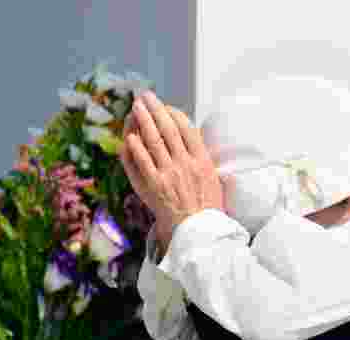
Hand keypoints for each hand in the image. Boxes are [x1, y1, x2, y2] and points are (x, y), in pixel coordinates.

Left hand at [120, 91, 224, 248]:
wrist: (197, 233)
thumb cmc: (209, 212)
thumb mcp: (220, 186)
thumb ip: (215, 168)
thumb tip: (220, 160)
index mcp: (202, 161)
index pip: (187, 128)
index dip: (174, 113)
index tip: (167, 107)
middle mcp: (185, 164)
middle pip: (168, 128)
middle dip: (156, 109)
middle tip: (146, 97)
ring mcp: (168, 174)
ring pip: (153, 140)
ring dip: (143, 120)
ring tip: (136, 108)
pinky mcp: (153, 185)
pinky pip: (141, 160)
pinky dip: (134, 145)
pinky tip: (129, 135)